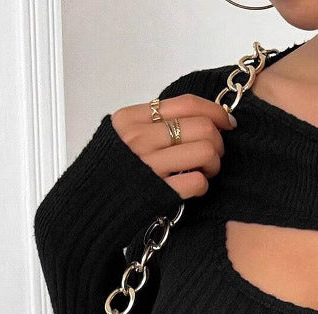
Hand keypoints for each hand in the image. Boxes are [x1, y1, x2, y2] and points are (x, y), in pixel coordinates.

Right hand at [110, 93, 236, 199]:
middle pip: (202, 127)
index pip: (186, 104)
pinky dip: (203, 185)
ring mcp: (148, 166)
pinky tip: (194, 186)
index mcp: (131, 119)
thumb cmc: (112, 171)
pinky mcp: (159, 192)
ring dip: (214, 163)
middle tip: (212, 154)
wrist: (90, 207)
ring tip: (204, 170)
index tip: (227, 122)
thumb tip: (201, 117)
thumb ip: (154, 123)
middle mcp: (139, 139)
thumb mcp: (124, 136)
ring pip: (206, 151)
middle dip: (217, 141)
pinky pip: (198, 182)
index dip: (215, 111)